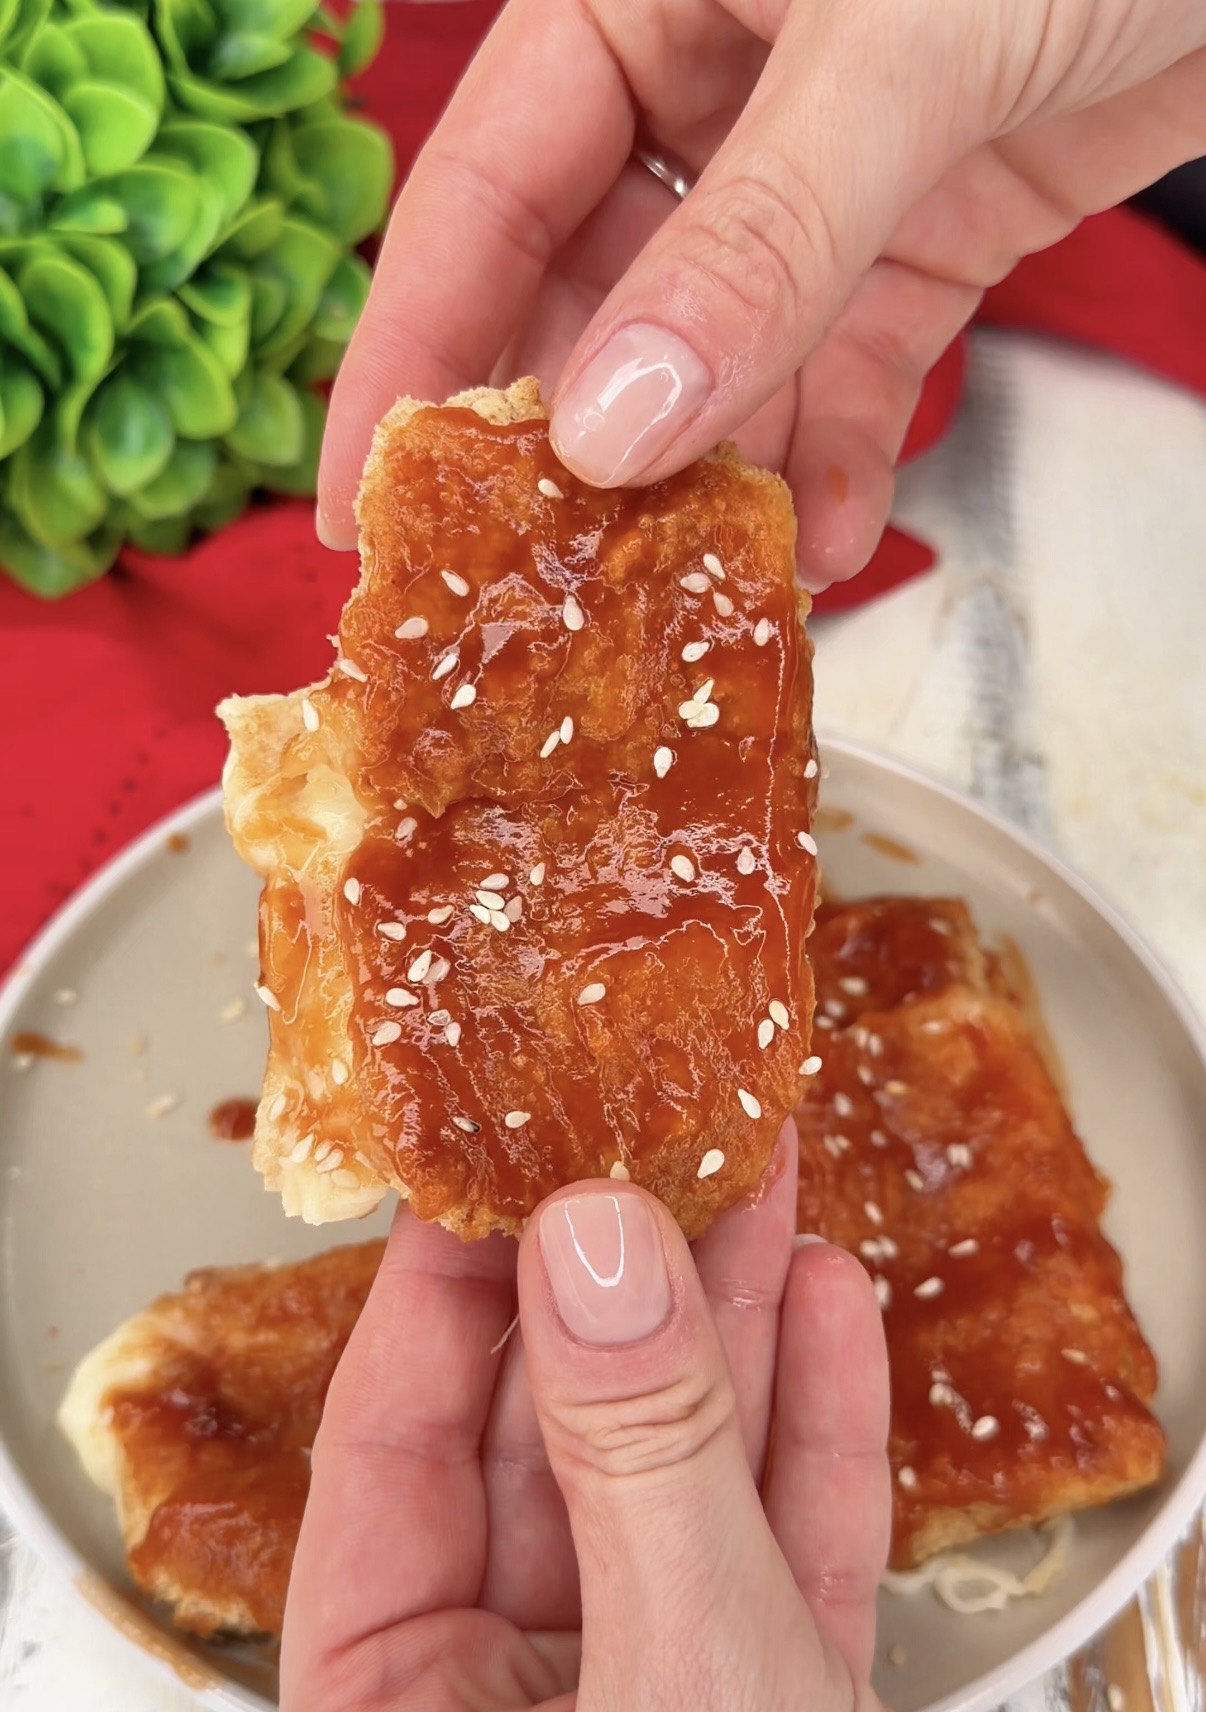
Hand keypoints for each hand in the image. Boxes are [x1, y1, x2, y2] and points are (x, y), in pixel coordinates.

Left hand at [281, 1123, 890, 1709]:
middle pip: (557, 1433)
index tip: (494, 1147)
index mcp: (402, 1698)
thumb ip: (637, 1459)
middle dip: (631, 1274)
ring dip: (738, 1324)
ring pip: (685, 1473)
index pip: (389, 1440)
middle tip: (661, 1134)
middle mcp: (514, 1691)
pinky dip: (820, 1433)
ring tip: (760, 1176)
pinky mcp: (774, 1701)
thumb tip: (593, 1244)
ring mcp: (653, 1689)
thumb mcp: (675, 1674)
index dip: (447, 1279)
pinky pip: (789, 1549)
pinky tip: (831, 1308)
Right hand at [317, 0, 1205, 586]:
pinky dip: (840, 450)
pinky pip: (851, 359)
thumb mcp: (902, 47)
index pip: (481, 191)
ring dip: (715, 470)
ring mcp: (822, 159)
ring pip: (724, 347)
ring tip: (692, 585)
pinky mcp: (929, 221)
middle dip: (577, 440)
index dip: (414, 354)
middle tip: (542, 579)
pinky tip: (829, 536)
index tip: (368, 507)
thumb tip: (616, 427)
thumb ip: (759, 240)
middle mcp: (714, 70)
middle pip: (591, 289)